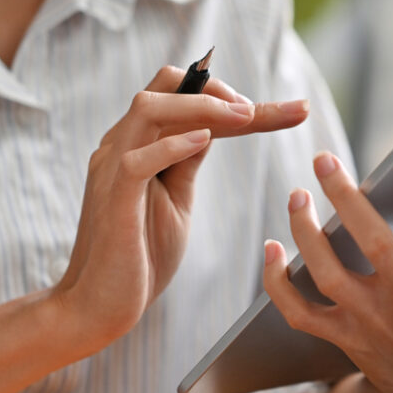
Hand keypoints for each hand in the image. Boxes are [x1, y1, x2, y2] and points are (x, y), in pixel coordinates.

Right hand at [52, 65, 309, 349]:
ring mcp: (112, 169)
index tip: (291, 110)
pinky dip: (172, 144)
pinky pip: (136, 160)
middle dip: (219, 88)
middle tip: (260, 110)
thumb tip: (213, 127)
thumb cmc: (140, 254)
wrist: (101, 306)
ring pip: (148, 108)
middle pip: (165, 86)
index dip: (234, 95)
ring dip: (202, 105)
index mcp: (139, 143)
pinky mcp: (113, 200)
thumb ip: (187, 160)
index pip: (182, 95)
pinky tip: (205, 141)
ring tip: (245, 116)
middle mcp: (122, 145)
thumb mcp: (175, 197)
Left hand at [262, 124, 392, 392]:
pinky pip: (300, 311)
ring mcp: (371, 319)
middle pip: (372, 241)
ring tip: (297, 196)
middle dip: (345, 199)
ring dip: (305, 234)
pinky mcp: (344, 336)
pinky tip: (270, 248)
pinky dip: (277, 283)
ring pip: (326, 274)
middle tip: (324, 159)